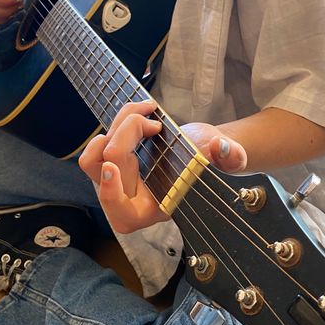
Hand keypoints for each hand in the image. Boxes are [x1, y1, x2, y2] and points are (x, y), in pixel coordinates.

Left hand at [78, 101, 246, 233]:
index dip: (111, 193)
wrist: (204, 148)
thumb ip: (231, 156)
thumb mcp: (229, 157)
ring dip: (116, 127)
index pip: (122, 215)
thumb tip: (219, 148)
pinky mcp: (114, 157)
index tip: (112, 167)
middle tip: (155, 125)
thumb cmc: (213, 159)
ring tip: (146, 113)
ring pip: (94, 155)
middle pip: (104, 171)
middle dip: (125, 138)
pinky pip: (104, 137)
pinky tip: (145, 110)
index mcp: (153, 210)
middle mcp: (129, 197)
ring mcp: (118, 177)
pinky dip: (121, 117)